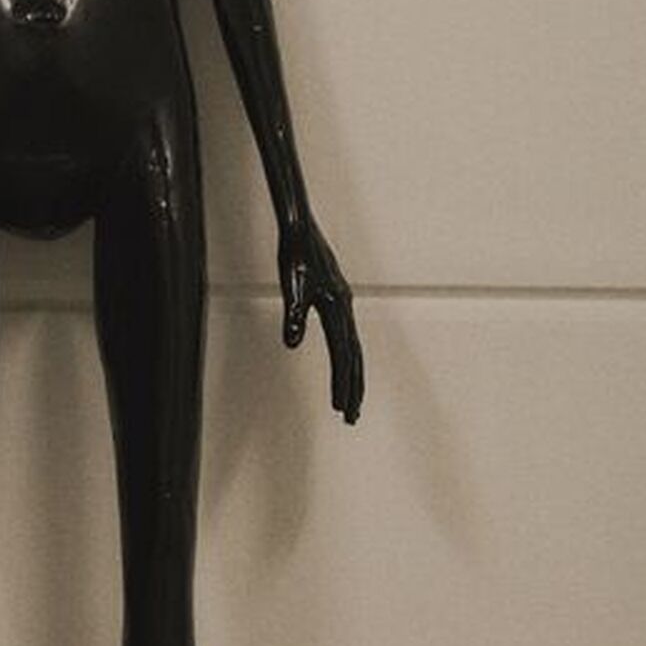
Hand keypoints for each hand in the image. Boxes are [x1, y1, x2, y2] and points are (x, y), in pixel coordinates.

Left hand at [280, 216, 363, 423]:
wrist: (300, 227)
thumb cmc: (294, 254)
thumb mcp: (291, 286)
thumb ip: (293, 315)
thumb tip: (292, 344)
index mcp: (337, 308)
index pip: (342, 355)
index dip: (341, 383)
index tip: (339, 408)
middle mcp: (346, 309)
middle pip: (355, 357)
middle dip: (353, 389)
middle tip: (350, 417)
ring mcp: (344, 304)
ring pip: (354, 348)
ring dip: (353, 376)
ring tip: (349, 402)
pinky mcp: (337, 299)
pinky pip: (347, 336)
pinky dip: (349, 356)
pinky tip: (345, 364)